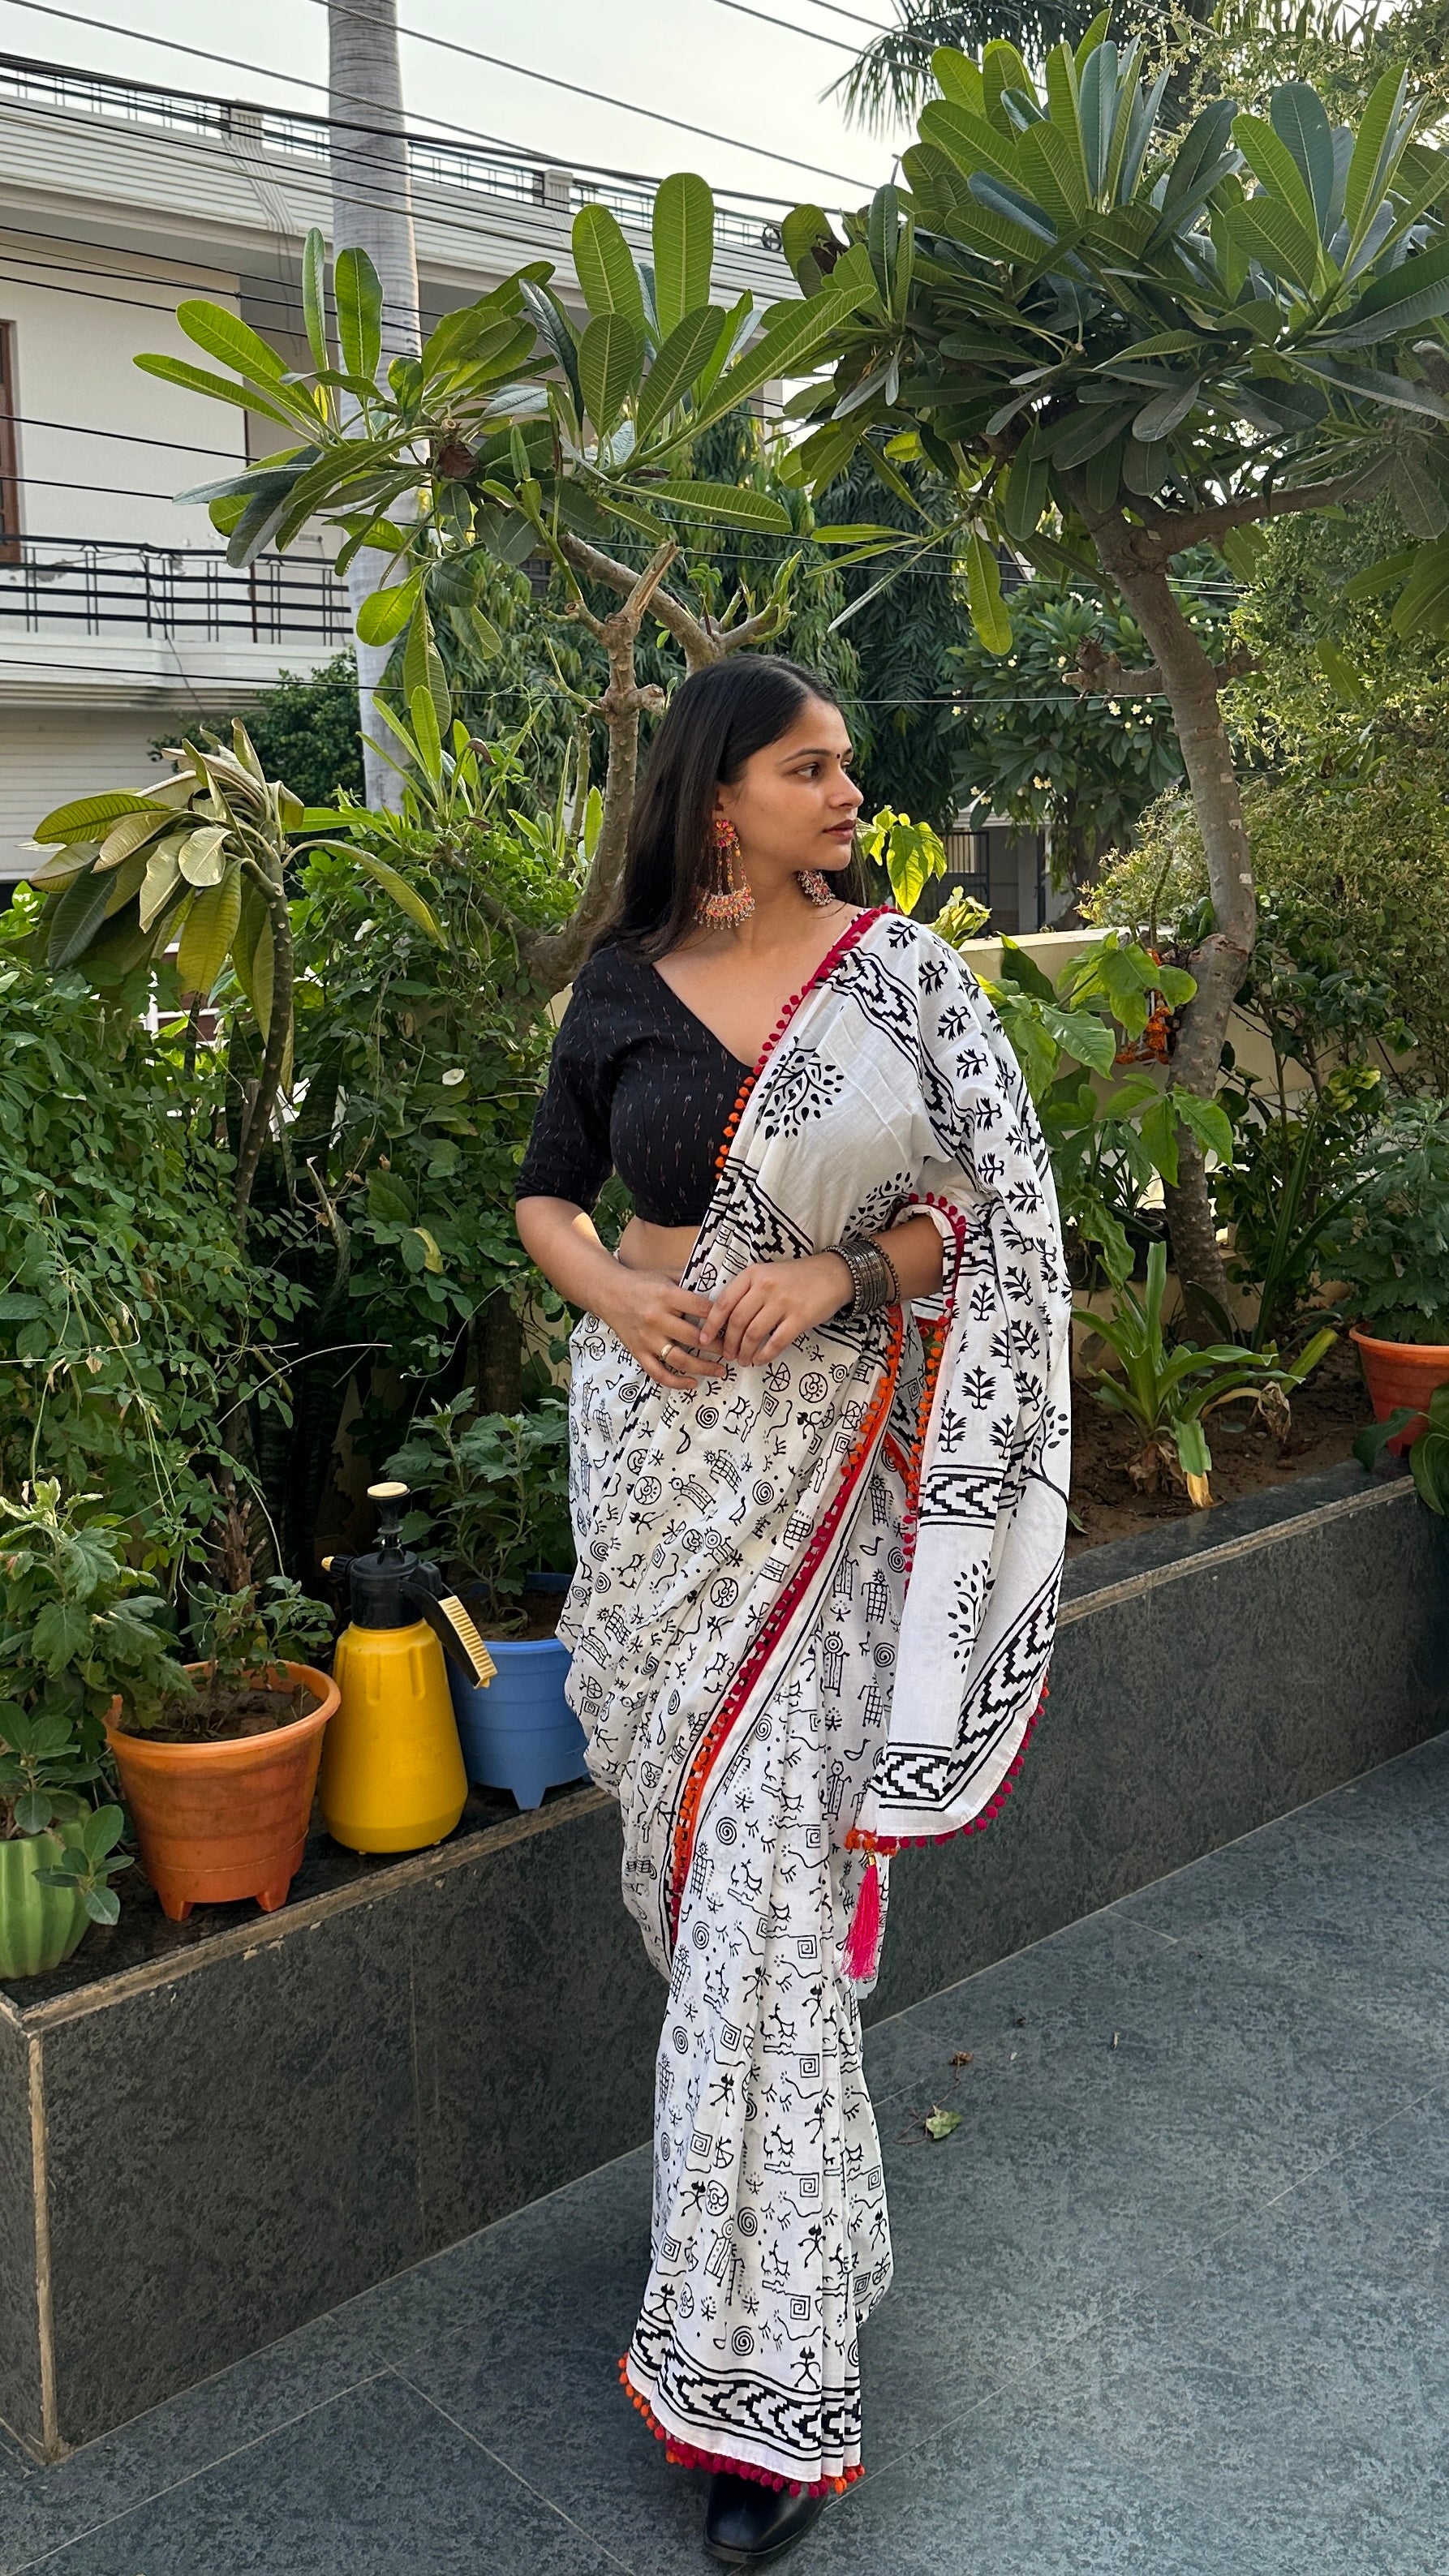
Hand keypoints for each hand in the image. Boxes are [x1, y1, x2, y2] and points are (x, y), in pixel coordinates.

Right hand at [598, 1267, 724, 1390]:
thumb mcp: (666, 1275)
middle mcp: (657, 1318)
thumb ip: (691, 1283)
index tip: (736, 1325)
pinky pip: (658, 1372)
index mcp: (667, 1296)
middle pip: (694, 1337)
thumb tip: (720, 1289)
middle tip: (734, 1351)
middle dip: (718, 1346)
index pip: (701, 1309)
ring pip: (679, 1359)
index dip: (722, 1318)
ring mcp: (647, 1338)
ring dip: (704, 1368)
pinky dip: (676, 1382)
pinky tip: (693, 1383)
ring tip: (722, 1371)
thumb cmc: (642, 1283)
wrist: (608, 1292)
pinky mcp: (638, 1352)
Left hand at [701, 1252, 851, 1365]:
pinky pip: (776, 1342)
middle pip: (737, 1321)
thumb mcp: (766, 1274)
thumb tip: (724, 1323)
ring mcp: (783, 1302)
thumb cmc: (795, 1278)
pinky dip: (764, 1355)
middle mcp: (765, 1286)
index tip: (704, 1339)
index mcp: (753, 1274)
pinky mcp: (799, 1318)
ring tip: (743, 1360)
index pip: (724, 1302)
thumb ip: (747, 1293)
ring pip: (754, 1334)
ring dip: (745, 1352)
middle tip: (727, 1355)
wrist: (832, 1274)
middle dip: (729, 1343)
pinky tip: (759, 1360)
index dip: (711, 1324)